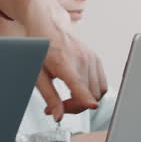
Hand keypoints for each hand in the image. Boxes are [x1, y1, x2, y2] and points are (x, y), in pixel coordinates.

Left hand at [0, 0, 106, 120]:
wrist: (48, 26)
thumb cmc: (41, 49)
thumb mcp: (38, 75)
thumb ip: (50, 97)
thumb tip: (58, 116)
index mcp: (64, 62)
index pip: (79, 84)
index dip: (85, 98)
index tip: (91, 106)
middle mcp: (81, 59)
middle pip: (89, 95)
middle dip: (76, 106)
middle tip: (60, 106)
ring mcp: (91, 58)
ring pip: (98, 92)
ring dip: (85, 100)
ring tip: (69, 97)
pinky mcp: (96, 59)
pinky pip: (102, 84)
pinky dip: (93, 91)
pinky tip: (79, 89)